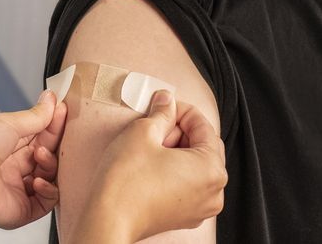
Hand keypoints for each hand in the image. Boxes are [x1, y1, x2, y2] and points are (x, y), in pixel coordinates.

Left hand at [0, 90, 67, 228]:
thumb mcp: (7, 122)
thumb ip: (34, 116)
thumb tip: (50, 101)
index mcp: (5, 146)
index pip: (37, 135)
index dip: (51, 123)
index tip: (62, 110)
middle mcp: (12, 167)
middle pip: (46, 154)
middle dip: (54, 141)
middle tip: (60, 127)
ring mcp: (17, 188)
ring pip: (49, 176)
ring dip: (50, 163)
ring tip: (40, 154)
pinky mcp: (22, 209)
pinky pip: (46, 201)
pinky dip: (49, 190)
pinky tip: (38, 180)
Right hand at [80, 91, 226, 241]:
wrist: (108, 219)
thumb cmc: (126, 182)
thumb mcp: (143, 132)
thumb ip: (161, 112)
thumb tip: (167, 101)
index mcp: (212, 169)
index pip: (204, 126)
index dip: (182, 111)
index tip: (165, 105)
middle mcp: (213, 191)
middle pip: (204, 147)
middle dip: (181, 132)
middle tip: (155, 126)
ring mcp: (201, 208)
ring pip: (196, 166)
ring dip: (177, 151)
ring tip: (151, 147)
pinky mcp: (185, 217)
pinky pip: (188, 184)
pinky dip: (175, 171)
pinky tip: (152, 165)